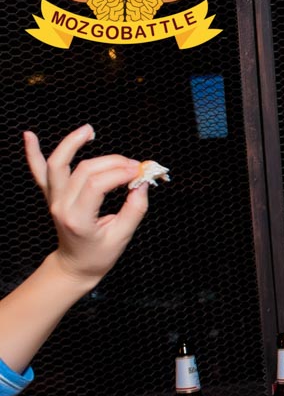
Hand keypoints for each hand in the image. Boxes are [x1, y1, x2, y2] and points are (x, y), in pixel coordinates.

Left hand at [24, 125, 147, 287]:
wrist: (75, 265)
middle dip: (112, 162)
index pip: (97, 185)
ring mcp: (53, 199)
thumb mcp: (121, 237)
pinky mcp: (51, 195)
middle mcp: (61, 205)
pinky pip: (38, 171)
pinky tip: (29, 135)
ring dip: (71, 143)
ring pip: (58, 164)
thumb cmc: (98, 255)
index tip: (141, 172)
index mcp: (78, 219)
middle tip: (135, 164)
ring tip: (89, 130)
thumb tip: (143, 185)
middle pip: (84, 170)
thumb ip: (134, 210)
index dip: (121, 173)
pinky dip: (32, 153)